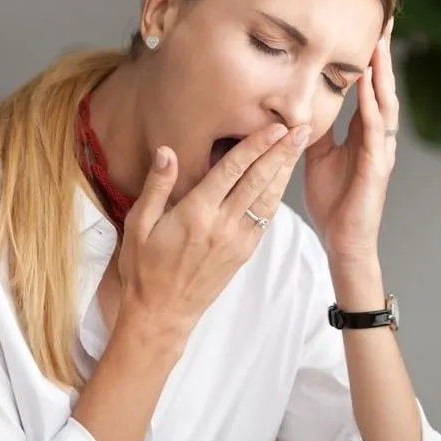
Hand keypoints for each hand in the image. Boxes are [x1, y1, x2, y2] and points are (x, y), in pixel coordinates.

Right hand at [114, 122, 309, 340]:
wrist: (162, 313)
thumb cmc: (144, 268)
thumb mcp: (138, 224)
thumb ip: (157, 186)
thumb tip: (167, 151)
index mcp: (196, 213)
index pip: (233, 170)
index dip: (256, 146)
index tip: (275, 127)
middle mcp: (222, 225)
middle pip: (259, 180)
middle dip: (282, 152)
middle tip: (302, 128)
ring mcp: (237, 240)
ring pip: (268, 199)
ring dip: (285, 171)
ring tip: (300, 147)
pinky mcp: (244, 253)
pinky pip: (265, 219)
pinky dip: (277, 196)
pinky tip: (284, 180)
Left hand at [304, 18, 397, 265]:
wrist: (343, 242)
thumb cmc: (333, 202)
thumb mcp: (316, 156)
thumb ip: (313, 129)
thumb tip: (298, 104)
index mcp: (364, 133)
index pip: (369, 87)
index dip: (370, 57)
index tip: (369, 25)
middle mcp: (378, 137)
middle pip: (384, 87)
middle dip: (383, 54)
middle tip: (385, 19)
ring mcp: (381, 151)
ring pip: (385, 104)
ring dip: (382, 74)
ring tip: (380, 44)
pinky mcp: (377, 168)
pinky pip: (375, 133)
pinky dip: (373, 108)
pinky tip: (370, 89)